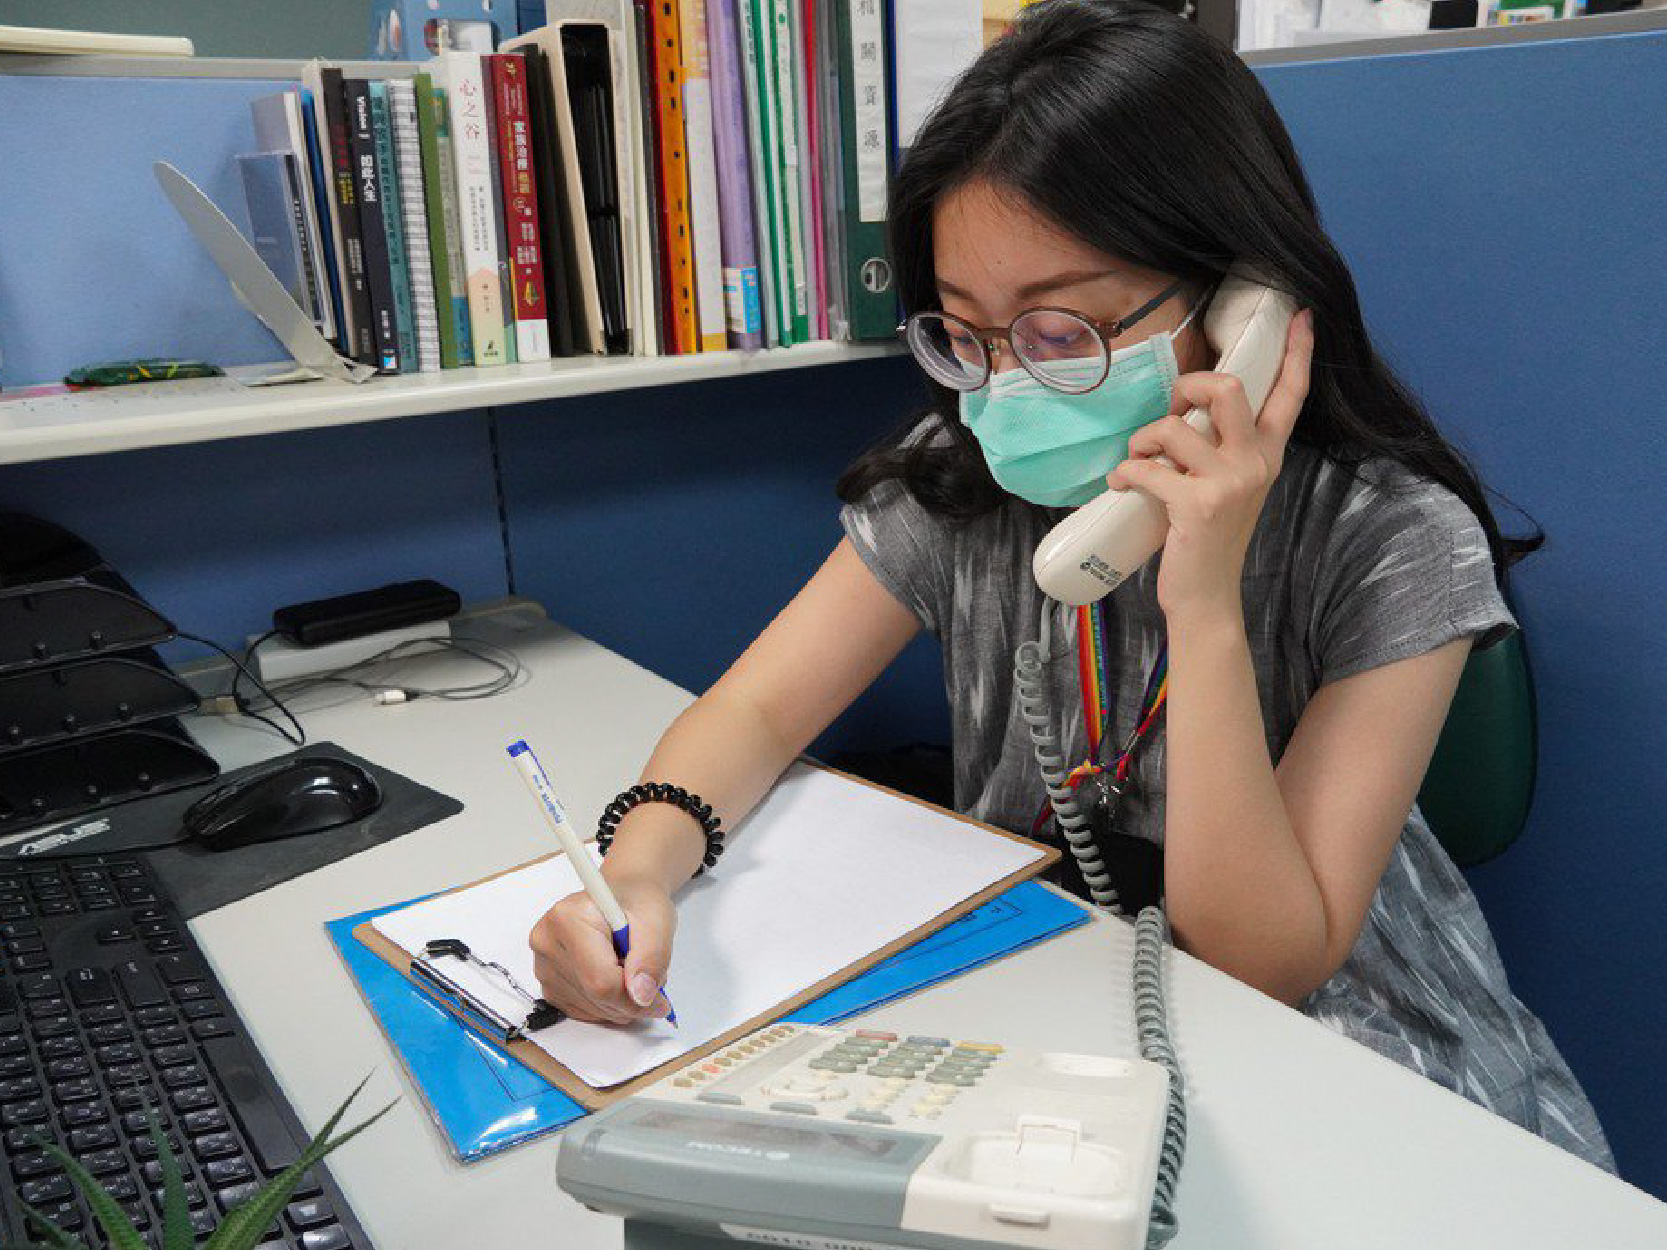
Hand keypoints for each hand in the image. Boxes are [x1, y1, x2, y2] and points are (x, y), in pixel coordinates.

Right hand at [529, 874, 675, 1023]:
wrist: (623, 895)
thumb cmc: (637, 901)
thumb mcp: (657, 920)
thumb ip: (652, 957)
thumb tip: (641, 995)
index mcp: (568, 918)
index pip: (600, 981)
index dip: (634, 999)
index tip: (660, 1000)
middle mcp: (547, 942)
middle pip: (595, 997)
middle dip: (631, 1000)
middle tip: (651, 979)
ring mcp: (544, 965)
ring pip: (590, 1009)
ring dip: (621, 1003)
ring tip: (630, 968)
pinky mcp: (548, 983)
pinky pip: (583, 1011)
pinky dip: (607, 1006)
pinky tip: (615, 978)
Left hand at [1108, 309, 1314, 621]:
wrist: (1207, 597)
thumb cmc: (1207, 539)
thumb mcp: (1226, 488)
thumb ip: (1218, 450)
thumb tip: (1181, 410)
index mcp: (1267, 456)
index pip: (1290, 395)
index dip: (1296, 352)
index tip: (1300, 315)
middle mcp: (1256, 463)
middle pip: (1228, 387)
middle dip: (1187, 386)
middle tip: (1172, 411)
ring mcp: (1230, 483)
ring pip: (1174, 426)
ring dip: (1142, 440)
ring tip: (1137, 462)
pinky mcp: (1198, 505)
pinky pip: (1146, 467)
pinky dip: (1124, 473)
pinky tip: (1121, 485)